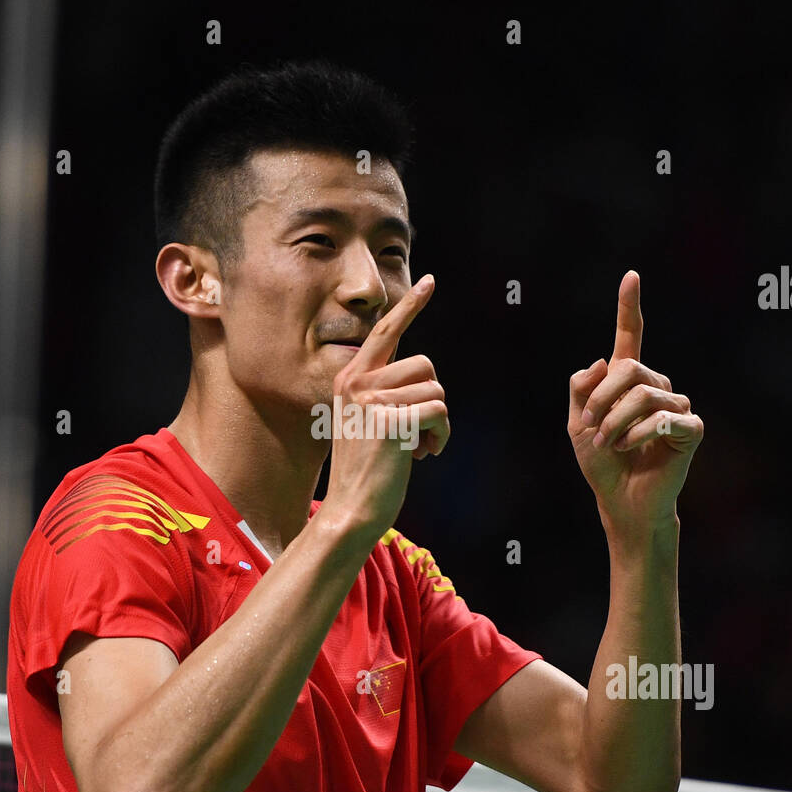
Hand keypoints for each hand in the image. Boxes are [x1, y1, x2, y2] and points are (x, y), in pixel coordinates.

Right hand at [321, 274, 449, 540]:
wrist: (350, 511)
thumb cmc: (365, 471)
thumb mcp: (368, 422)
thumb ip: (387, 394)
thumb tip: (424, 378)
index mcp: (350, 379)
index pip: (385, 332)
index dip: (410, 306)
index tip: (429, 281)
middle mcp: (358, 383)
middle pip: (426, 365)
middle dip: (432, 399)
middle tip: (417, 433)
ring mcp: (373, 400)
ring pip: (437, 390)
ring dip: (437, 423)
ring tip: (415, 448)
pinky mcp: (391, 421)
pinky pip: (441, 413)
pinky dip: (441, 437)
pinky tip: (422, 456)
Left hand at [567, 271, 703, 533]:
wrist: (620, 500)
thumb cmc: (601, 463)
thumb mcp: (575, 423)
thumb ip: (581, 388)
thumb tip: (605, 360)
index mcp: (627, 380)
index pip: (631, 335)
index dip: (629, 306)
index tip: (630, 276)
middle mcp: (656, 386)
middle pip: (629, 369)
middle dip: (601, 399)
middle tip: (589, 428)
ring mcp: (676, 405)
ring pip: (642, 394)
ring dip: (615, 422)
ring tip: (609, 443)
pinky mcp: (691, 428)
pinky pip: (662, 418)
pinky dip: (638, 434)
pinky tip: (631, 448)